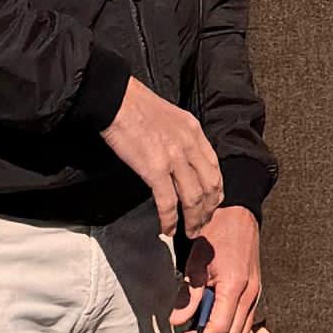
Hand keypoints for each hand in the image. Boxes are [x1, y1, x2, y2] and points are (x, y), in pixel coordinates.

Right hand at [105, 77, 227, 252]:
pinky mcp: (154, 169)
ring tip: (190, 232)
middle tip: (203, 224)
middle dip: (209, 210)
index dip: (216, 191)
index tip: (211, 204)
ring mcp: (173, 158)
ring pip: (193, 198)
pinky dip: (170, 219)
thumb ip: (182, 137)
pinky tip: (167, 229)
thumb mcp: (171, 117)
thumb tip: (182, 159)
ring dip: (193, 219)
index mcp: (194, 132)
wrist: (116, 99)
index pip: (215, 168)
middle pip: (209, 186)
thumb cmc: (136, 106)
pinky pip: (167, 202)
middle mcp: (189, 145)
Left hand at [169, 203, 263, 332]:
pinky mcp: (256, 294)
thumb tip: (178, 321)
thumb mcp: (196, 260)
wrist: (239, 214)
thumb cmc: (217, 231)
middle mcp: (250, 295)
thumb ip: (189, 293)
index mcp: (235, 286)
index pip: (219, 329)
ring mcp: (256, 296)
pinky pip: (252, 326)